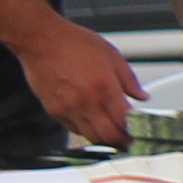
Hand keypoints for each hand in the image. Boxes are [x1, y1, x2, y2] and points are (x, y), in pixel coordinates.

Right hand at [13, 18, 147, 145]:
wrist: (41, 41)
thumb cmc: (74, 43)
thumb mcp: (111, 55)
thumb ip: (129, 79)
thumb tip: (142, 96)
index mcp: (104, 87)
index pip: (124, 121)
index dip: (134, 131)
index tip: (140, 132)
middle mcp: (86, 102)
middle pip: (108, 136)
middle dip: (121, 141)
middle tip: (128, 139)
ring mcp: (69, 109)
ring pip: (91, 136)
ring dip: (104, 138)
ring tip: (112, 132)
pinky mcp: (54, 112)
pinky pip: (74, 129)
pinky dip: (86, 130)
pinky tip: (92, 123)